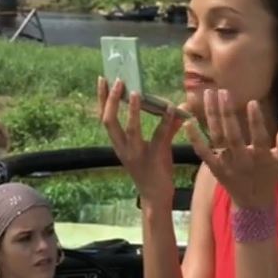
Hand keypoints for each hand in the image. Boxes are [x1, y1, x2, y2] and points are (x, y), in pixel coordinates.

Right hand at [97, 76, 184, 207]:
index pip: (104, 118)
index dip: (101, 99)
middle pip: (109, 121)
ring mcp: (138, 154)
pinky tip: (172, 107)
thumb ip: (164, 127)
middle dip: (110, 100)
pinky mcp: (155, 157)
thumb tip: (175, 106)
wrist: (157, 197)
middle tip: (117, 80)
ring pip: (131, 130)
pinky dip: (167, 120)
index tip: (102, 79)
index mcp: (118, 144)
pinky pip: (160, 136)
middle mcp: (123, 148)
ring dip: (132, 110)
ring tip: (136, 92)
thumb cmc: (153, 172)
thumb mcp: (152, 148)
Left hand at [184, 89, 277, 208]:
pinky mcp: (213, 166)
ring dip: (211, 116)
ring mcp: (225, 163)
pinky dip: (194, 138)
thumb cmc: (270, 175)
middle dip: (227, 113)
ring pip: (216, 137)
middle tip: (223, 92)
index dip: (256, 121)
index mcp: (261, 157)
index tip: (252, 102)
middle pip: (232, 135)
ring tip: (208, 94)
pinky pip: (202, 151)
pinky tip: (188, 121)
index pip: (259, 137)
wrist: (252, 201)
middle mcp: (241, 160)